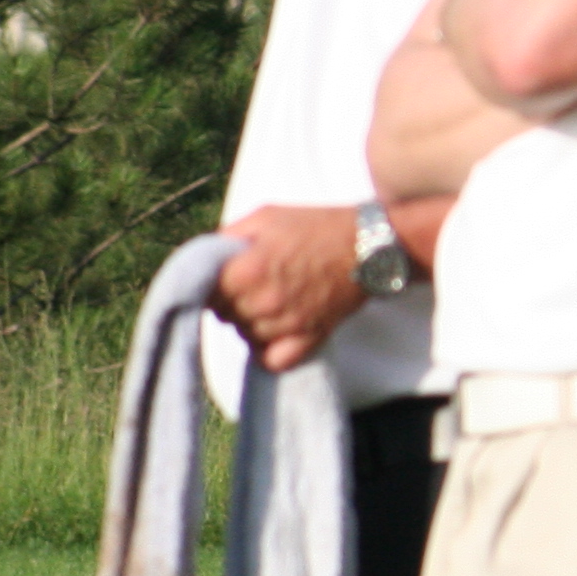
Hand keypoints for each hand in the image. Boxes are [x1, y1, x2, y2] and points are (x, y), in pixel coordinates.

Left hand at [214, 204, 367, 371]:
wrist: (369, 245)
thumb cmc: (318, 226)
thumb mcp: (267, 215)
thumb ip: (228, 235)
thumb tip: (206, 257)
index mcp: (247, 270)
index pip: (206, 293)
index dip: (215, 283)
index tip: (229, 276)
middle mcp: (262, 302)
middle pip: (225, 316)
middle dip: (233, 301)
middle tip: (255, 285)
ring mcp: (285, 324)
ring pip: (246, 336)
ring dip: (252, 323)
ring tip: (272, 302)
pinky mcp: (307, 339)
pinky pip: (272, 360)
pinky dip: (269, 349)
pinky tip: (276, 331)